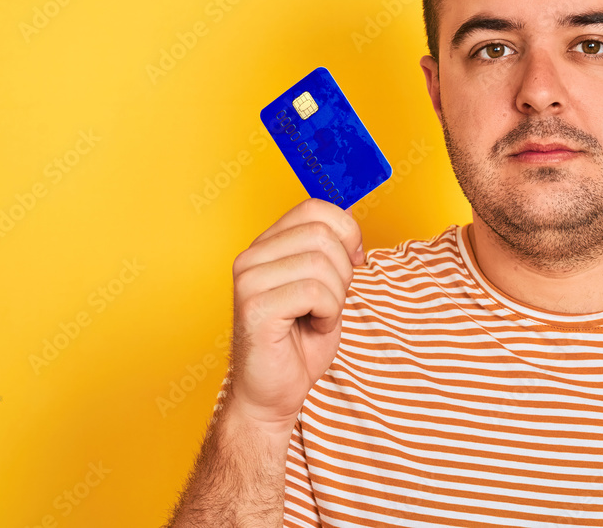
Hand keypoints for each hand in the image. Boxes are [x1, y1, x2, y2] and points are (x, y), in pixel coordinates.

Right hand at [225, 197, 363, 432]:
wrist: (272, 395)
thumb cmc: (298, 343)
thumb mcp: (324, 286)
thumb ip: (330, 251)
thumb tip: (349, 220)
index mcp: (266, 246)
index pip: (314, 207)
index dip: (347, 231)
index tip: (354, 259)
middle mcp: (251, 257)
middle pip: (323, 233)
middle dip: (343, 270)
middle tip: (331, 301)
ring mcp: (248, 281)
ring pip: (321, 263)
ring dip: (336, 298)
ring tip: (318, 318)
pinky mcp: (254, 308)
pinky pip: (314, 292)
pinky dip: (328, 314)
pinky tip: (313, 328)